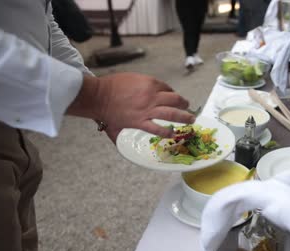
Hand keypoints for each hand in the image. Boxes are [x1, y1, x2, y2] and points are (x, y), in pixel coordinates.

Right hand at [68, 73, 194, 142]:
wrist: (99, 96)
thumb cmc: (112, 86)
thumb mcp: (133, 78)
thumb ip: (146, 85)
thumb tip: (155, 91)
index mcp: (150, 84)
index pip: (168, 89)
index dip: (173, 93)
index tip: (175, 98)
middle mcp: (152, 96)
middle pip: (175, 100)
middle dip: (184, 104)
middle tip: (188, 107)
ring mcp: (147, 110)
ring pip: (172, 114)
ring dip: (184, 117)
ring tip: (190, 120)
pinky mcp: (140, 122)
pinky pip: (158, 128)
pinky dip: (167, 132)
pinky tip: (173, 134)